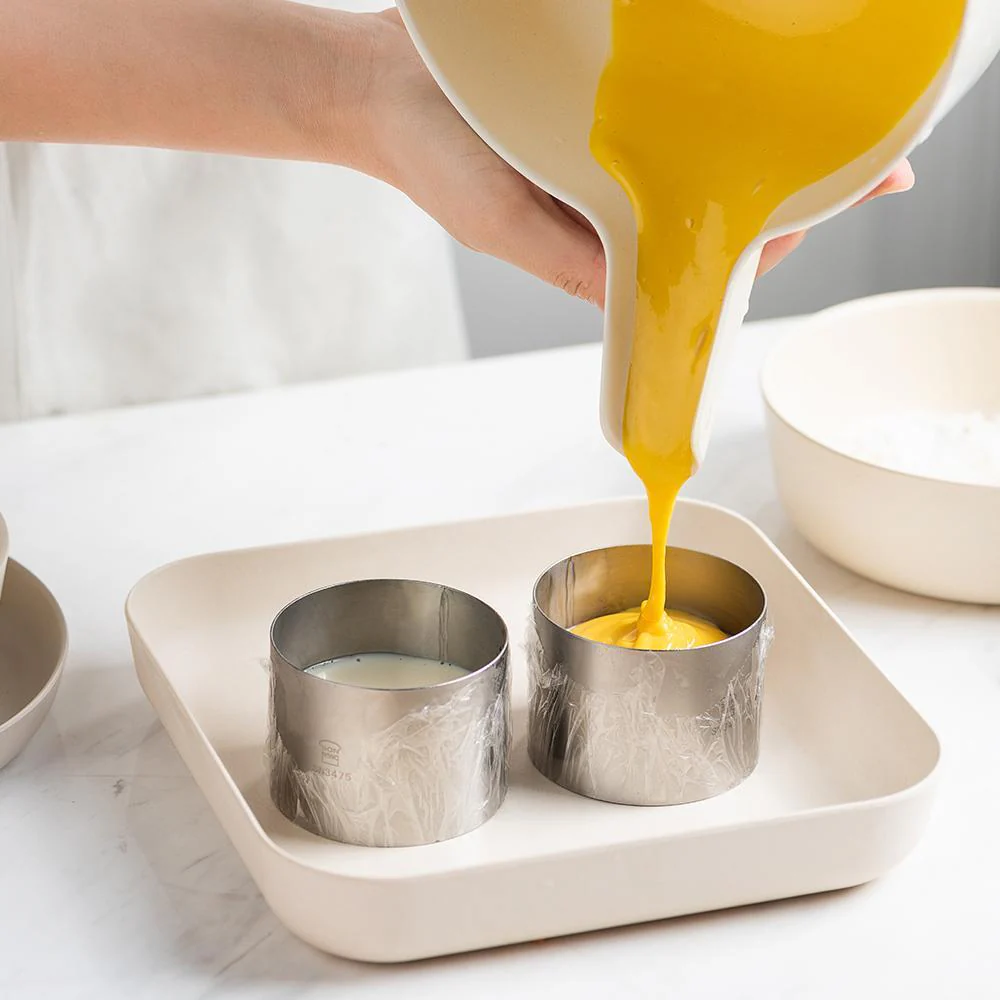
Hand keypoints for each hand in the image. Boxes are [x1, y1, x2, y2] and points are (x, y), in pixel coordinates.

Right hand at [363, 11, 913, 307]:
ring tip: (816, 130)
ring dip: (752, 151)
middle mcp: (614, 207)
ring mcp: (610, 160)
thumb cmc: (434, 161)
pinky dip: (707, 110)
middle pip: (710, 213)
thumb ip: (576, 267)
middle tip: (854, 169)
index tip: (804, 219)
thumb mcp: (502, 225)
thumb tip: (653, 298)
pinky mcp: (600, 116)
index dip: (752, 249)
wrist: (385, 87)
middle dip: (778, 195)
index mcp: (597, 250)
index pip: (692, 265)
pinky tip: (742, 94)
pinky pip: (667, 117)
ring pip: (697, 166)